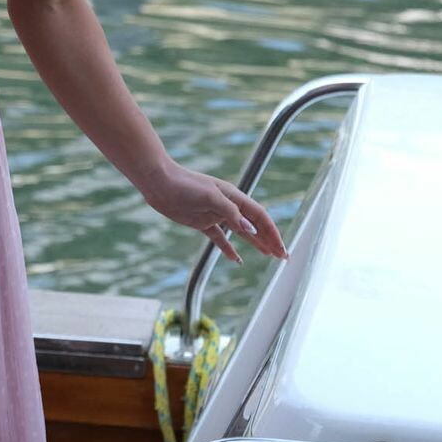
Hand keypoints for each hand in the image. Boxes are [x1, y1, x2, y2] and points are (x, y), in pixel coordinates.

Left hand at [134, 156, 286, 263]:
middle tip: (282, 256)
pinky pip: (219, 238)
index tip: (281, 248)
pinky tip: (236, 259)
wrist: (159, 182)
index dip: (272, 232)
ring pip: (240, 232)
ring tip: (268, 256)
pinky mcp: (201, 223)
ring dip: (255, 243)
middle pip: (253, 225)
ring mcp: (214, 215)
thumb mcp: (210, 197)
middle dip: (269, 240)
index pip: (259, 217)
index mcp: (233, 197)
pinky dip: (228, 248)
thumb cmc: (185, 184)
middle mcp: (227, 206)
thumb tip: (251, 229)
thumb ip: (231, 213)